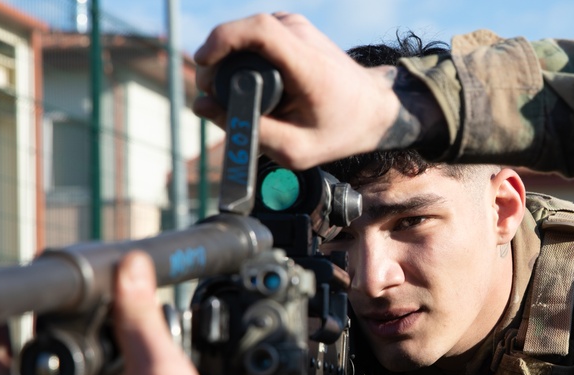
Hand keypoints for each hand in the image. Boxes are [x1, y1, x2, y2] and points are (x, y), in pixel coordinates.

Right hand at [193, 12, 402, 168]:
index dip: (223, 41)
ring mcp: (296, 26)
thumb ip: (250, 130)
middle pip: (242, 35)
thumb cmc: (338, 131)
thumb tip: (201, 106)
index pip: (259, 31)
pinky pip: (252, 38)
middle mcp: (301, 36)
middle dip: (216, 64)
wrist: (372, 108)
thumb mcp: (296, 149)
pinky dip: (243, 59)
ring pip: (243, 36)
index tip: (203, 65)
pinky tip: (251, 85)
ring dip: (229, 63)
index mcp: (307, 64)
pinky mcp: (289, 27)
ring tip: (235, 97)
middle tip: (213, 98)